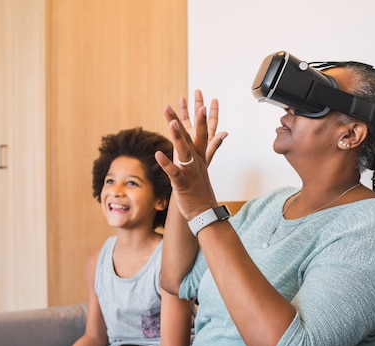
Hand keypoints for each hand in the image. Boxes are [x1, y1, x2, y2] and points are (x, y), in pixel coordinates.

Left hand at [156, 90, 225, 219]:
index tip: (200, 104)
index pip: (199, 134)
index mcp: (199, 157)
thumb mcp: (202, 169)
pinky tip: (158, 155)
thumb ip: (205, 153)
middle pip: (189, 137)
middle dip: (182, 120)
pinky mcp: (183, 184)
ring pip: (184, 151)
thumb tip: (216, 141)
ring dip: (178, 137)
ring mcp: (190, 172)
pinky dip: (166, 164)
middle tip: (171, 106)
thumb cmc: (200, 192)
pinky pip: (174, 172)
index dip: (199, 119)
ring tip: (172, 123)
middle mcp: (196, 161)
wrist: (205, 212)